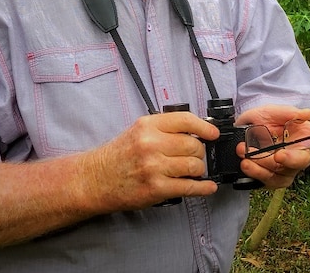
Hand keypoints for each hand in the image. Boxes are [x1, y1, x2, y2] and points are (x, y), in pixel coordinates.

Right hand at [84, 112, 220, 209]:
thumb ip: (164, 128)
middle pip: (193, 145)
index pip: (185, 120)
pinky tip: (207, 186)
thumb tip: (196, 131)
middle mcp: (151, 144)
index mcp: (148, 126)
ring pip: (194, 165)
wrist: (96, 179)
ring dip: (199, 169)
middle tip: (195, 156)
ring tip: (193, 170)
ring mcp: (154, 167)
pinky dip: (203, 188)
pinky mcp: (156, 188)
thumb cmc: (119, 156)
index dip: (205, 127)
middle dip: (199, 152)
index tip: (213, 133)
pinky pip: (189, 187)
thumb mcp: (138, 131)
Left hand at [235, 105, 309, 188]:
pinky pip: (269, 180)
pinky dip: (256, 172)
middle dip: (291, 159)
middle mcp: (298, 152)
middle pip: (303, 161)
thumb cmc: (261, 119)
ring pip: (284, 173)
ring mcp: (286, 168)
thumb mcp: (271, 111)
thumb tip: (307, 114)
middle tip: (278, 155)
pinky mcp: (272, 178)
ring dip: (264, 164)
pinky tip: (246, 163)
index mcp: (304, 134)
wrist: (238, 130)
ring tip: (246, 152)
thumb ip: (288, 112)